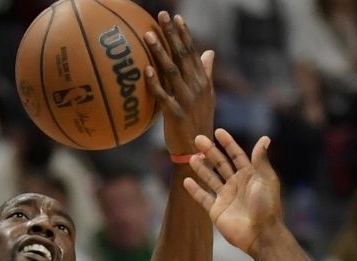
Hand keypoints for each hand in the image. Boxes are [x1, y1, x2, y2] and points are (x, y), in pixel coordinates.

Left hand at [144, 12, 214, 154]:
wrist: (198, 149)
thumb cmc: (199, 121)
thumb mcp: (207, 95)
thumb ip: (206, 72)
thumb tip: (210, 52)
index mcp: (202, 81)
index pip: (193, 52)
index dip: (184, 34)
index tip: (175, 17)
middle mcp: (196, 87)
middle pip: (183, 56)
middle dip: (172, 35)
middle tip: (161, 16)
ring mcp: (186, 100)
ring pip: (172, 72)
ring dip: (160, 52)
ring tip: (148, 36)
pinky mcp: (176, 114)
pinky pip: (163, 96)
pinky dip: (155, 83)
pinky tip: (146, 70)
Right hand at [183, 130, 281, 256]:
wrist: (260, 234)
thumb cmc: (266, 206)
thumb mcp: (266, 180)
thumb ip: (260, 160)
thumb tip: (264, 138)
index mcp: (249, 175)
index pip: (236, 155)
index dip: (228, 143)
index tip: (218, 132)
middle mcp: (236, 184)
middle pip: (220, 164)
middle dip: (210, 151)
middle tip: (198, 139)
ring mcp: (225, 197)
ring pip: (210, 178)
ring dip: (201, 168)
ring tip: (192, 157)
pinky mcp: (216, 210)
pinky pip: (203, 197)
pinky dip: (195, 190)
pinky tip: (187, 180)